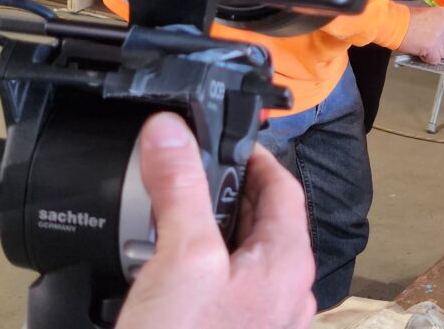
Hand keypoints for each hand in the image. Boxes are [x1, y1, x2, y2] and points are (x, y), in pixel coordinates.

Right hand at [116, 113, 315, 328]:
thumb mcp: (182, 259)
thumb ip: (178, 190)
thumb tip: (170, 132)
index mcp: (287, 263)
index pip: (283, 187)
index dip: (254, 156)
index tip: (226, 137)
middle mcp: (283, 293)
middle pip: (260, 220)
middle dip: (220, 194)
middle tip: (183, 177)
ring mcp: (260, 323)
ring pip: (236, 257)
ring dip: (202, 235)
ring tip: (162, 226)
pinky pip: (219, 293)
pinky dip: (192, 273)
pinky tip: (156, 280)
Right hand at [397, 6, 443, 62]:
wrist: (393, 23)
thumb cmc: (405, 19)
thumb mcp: (428, 14)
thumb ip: (441, 22)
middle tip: (435, 45)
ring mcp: (440, 36)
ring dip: (435, 52)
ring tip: (423, 45)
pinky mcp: (432, 47)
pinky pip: (435, 60)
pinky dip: (427, 59)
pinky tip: (420, 50)